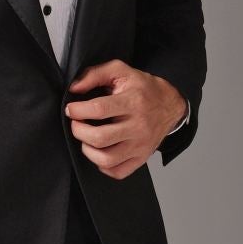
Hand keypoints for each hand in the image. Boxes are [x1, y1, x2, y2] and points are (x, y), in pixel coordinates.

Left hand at [64, 59, 184, 179]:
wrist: (170, 105)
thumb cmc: (143, 89)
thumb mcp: (120, 71)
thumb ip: (94, 74)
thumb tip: (75, 88)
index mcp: (133, 102)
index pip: (98, 110)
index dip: (78, 110)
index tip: (72, 109)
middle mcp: (138, 126)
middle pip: (99, 138)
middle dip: (79, 131)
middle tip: (77, 124)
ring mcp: (140, 145)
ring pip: (106, 159)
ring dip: (88, 150)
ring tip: (87, 139)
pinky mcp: (141, 158)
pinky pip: (118, 172)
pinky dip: (103, 166)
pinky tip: (100, 152)